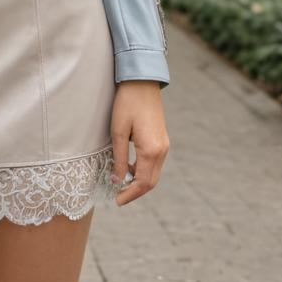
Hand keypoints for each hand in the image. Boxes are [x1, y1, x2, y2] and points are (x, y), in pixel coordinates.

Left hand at [110, 80, 168, 206]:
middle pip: (151, 182)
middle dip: (135, 191)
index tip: (117, 201)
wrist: (141, 81)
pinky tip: (130, 167)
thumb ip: (119, 158)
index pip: (143, 182)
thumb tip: (117, 180)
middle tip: (118, 196)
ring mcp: (164, 144)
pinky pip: (154, 162)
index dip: (130, 194)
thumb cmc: (127, 103)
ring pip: (154, 173)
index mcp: (151, 150)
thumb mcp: (118, 131)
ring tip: (121, 182)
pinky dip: (143, 170)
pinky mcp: (162, 139)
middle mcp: (162, 150)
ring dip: (139, 181)